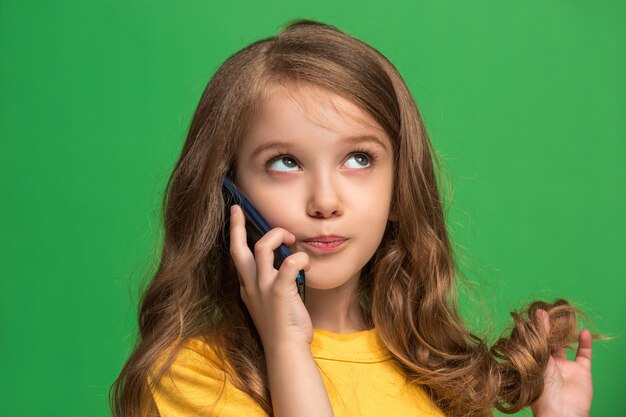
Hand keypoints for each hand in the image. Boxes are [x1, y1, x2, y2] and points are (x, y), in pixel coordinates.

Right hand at [229, 204, 313, 348]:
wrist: (285, 350)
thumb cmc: (282, 327)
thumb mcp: (267, 302)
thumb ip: (270, 283)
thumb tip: (283, 262)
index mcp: (247, 286)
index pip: (237, 254)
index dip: (235, 232)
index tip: (236, 213)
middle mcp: (251, 285)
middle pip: (238, 248)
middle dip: (238, 225)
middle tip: (241, 209)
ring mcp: (264, 288)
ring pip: (263, 248)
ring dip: (277, 235)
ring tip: (289, 238)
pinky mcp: (279, 293)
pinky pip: (289, 264)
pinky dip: (299, 258)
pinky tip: (306, 261)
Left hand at [530, 309, 592, 416]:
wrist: (561, 412)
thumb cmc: (542, 388)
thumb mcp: (538, 356)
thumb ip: (540, 334)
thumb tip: (539, 312)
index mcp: (532, 362)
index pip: (533, 340)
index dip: (534, 327)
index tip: (534, 310)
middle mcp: (548, 364)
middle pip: (549, 341)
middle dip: (550, 328)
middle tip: (551, 309)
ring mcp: (565, 367)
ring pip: (566, 346)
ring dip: (566, 333)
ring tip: (566, 316)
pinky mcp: (582, 372)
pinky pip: (584, 354)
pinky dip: (585, 343)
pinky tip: (583, 331)